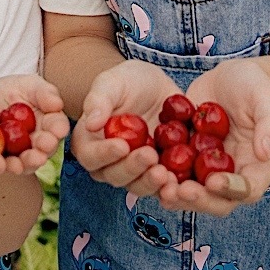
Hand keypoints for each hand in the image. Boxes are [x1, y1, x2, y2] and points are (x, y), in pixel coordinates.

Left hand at [0, 73, 69, 175]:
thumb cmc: (15, 90)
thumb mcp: (30, 85)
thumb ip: (44, 93)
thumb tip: (57, 103)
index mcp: (49, 125)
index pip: (57, 127)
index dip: (58, 130)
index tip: (57, 131)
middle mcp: (36, 145)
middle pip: (42, 153)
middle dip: (40, 154)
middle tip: (38, 154)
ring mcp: (17, 155)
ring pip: (21, 164)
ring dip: (19, 165)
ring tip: (14, 164)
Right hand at [72, 60, 168, 199]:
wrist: (158, 88)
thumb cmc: (128, 81)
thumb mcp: (112, 82)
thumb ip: (99, 100)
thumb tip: (91, 123)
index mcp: (90, 142)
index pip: (90, 155)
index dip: (104, 154)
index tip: (122, 145)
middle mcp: (109, 163)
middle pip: (115, 176)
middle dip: (132, 168)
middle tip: (150, 156)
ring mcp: (135, 171)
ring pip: (138, 186)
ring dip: (150, 183)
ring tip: (165, 172)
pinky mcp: (159, 173)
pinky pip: (163, 188)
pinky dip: (170, 189)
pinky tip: (180, 183)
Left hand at [154, 60, 269, 217]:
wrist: (229, 77)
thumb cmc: (255, 86)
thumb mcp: (267, 98)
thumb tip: (265, 152)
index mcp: (257, 168)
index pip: (246, 190)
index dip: (230, 190)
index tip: (212, 182)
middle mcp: (231, 176)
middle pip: (216, 202)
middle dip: (198, 200)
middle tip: (179, 190)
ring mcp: (207, 170)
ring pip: (191, 193)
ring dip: (175, 194)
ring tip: (159, 183)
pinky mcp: (186, 159)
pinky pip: (172, 173)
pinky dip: (159, 175)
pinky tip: (144, 166)